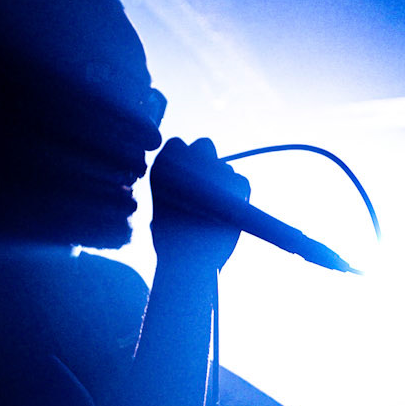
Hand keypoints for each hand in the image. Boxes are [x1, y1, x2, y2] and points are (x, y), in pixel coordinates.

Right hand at [149, 136, 250, 271]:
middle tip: (207, 189)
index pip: (178, 145)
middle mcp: (190, 158)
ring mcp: (216, 168)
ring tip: (215, 214)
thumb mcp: (163, 209)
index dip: (184, 160)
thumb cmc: (171, 242)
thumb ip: (177, 189)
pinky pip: (242, 182)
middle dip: (207, 161)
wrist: (188, 261)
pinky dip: (239, 196)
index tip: (186, 179)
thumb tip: (193, 184)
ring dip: (223, 185)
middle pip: (205, 145)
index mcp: (165, 164)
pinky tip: (229, 216)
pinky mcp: (238, 183)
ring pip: (225, 168)